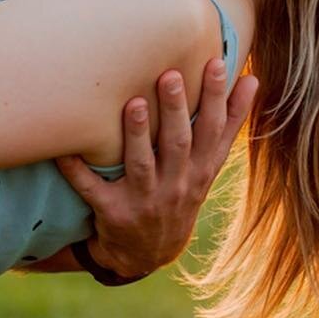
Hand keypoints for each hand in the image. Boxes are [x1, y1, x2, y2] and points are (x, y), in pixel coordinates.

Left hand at [55, 59, 257, 279]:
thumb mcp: (209, 166)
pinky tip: (64, 151)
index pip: (214, 131)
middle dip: (175, 110)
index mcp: (200, 171)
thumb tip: (253, 79)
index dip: (220, 100)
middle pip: (178, 144)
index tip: (219, 64)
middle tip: (170, 75)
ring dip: (137, 135)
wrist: (148, 253)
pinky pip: (91, 189)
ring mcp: (143, 200)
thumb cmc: (180, 192)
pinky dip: (77, 171)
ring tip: (132, 104)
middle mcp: (175, 185)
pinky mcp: (112, 212)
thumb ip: (228, 125)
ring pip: (140, 164)